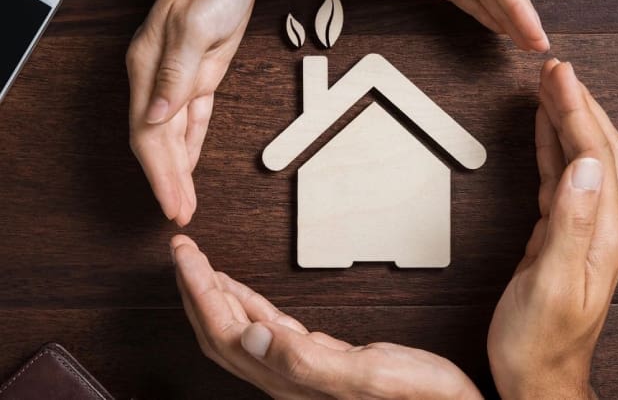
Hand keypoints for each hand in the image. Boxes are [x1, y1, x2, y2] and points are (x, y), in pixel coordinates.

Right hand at [125, 0, 257, 224]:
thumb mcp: (195, 28)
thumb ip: (176, 74)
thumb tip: (156, 116)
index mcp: (150, 70)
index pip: (150, 135)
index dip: (160, 174)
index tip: (172, 205)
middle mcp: (158, 80)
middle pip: (158, 143)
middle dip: (168, 182)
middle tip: (180, 216)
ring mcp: (178, 80)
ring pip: (173, 136)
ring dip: (178, 171)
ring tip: (184, 202)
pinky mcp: (199, 77)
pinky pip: (192, 120)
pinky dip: (190, 146)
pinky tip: (190, 165)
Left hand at [171, 234, 481, 398]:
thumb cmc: (415, 395)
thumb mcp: (365, 374)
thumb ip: (304, 361)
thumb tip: (247, 338)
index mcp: (289, 377)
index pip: (227, 331)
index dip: (201, 293)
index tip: (186, 258)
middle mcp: (285, 374)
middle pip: (222, 330)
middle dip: (196, 288)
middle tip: (182, 252)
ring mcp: (297, 366)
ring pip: (239, 328)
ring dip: (215, 294)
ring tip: (198, 265)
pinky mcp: (315, 356)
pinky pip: (265, 326)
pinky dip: (246, 302)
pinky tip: (240, 291)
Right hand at [487, 59, 617, 398]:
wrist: (538, 377)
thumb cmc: (539, 341)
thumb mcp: (552, 284)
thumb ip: (570, 223)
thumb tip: (584, 165)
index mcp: (601, 233)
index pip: (594, 154)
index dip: (576, 110)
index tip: (558, 75)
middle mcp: (599, 227)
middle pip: (597, 149)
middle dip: (577, 103)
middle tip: (555, 70)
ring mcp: (582, 231)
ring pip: (580, 159)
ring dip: (567, 119)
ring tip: (551, 88)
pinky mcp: (561, 236)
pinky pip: (561, 179)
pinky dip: (553, 148)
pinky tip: (543, 134)